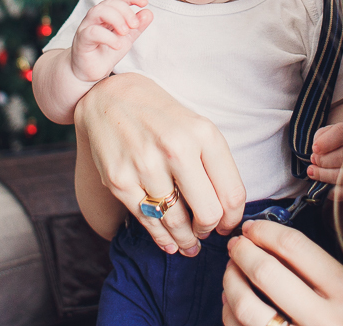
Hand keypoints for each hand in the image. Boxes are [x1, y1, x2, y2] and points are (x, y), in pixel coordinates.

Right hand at [70, 0, 152, 82]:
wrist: (89, 72)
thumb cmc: (106, 53)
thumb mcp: (126, 39)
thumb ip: (137, 28)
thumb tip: (149, 12)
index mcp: (106, 14)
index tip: (144, 3)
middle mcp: (95, 18)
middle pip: (109, 3)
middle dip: (125, 11)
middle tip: (134, 25)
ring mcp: (86, 28)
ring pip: (98, 12)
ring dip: (116, 19)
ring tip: (125, 32)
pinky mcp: (81, 41)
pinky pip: (92, 32)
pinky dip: (108, 37)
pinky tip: (118, 45)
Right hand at [74, 73, 246, 256]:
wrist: (110, 97)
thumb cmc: (160, 116)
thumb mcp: (197, 127)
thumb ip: (215, 164)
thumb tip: (226, 213)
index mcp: (203, 134)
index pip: (231, 193)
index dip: (233, 218)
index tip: (227, 225)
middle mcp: (176, 149)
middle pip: (208, 213)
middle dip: (209, 230)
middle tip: (206, 232)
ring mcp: (145, 166)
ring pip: (177, 222)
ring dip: (187, 240)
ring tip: (190, 244)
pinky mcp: (119, 181)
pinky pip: (148, 221)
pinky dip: (162, 238)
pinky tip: (169, 242)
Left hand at [223, 220, 342, 325]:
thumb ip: (319, 270)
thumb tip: (267, 240)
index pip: (295, 246)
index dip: (265, 231)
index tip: (252, 228)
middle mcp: (326, 320)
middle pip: (266, 272)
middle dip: (242, 252)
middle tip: (236, 245)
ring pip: (247, 307)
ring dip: (231, 282)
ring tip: (231, 271)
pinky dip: (229, 313)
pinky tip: (232, 302)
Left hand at [309, 79, 342, 201]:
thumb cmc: (333, 140)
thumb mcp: (326, 132)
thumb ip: (321, 137)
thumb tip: (317, 149)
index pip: (342, 134)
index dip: (326, 143)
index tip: (314, 148)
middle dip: (324, 161)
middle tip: (313, 160)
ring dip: (325, 175)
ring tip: (312, 171)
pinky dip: (333, 192)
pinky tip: (323, 186)